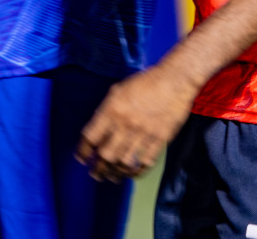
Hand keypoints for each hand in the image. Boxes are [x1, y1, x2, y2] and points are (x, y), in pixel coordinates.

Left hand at [76, 64, 199, 182]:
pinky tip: (133, 173)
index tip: (82, 158)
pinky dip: (137, 172)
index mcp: (112, 109)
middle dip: (98, 168)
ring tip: (112, 177)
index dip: (83, 151)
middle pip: (106, 155)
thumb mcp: (118, 90)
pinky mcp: (160, 139)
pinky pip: (145, 162)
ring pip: (124, 163)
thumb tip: (98, 129)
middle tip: (95, 174)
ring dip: (115, 173)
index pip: (90, 137)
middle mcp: (125, 124)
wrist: (175, 80)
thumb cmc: (146, 81)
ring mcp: (143, 133)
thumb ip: (106, 109)